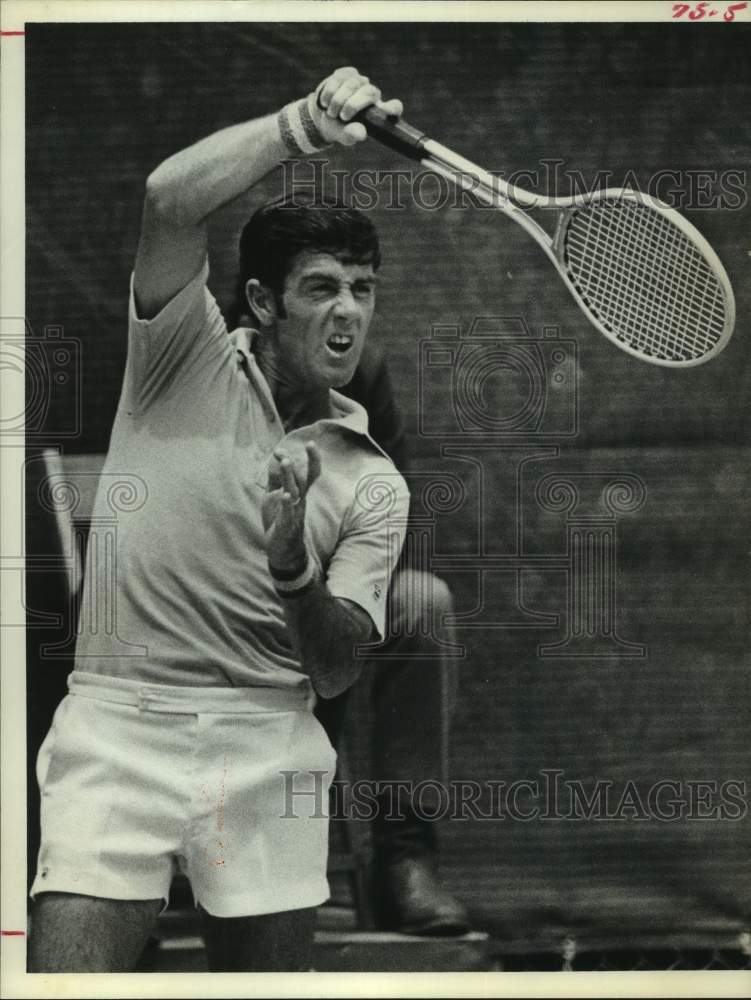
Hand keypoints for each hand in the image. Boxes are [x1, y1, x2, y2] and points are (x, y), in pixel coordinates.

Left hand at [262, 440, 321, 572]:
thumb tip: (276, 458)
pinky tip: (285, 495)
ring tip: (286, 461)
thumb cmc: (279, 520)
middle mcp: (300, 500)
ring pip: (294, 491)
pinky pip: (288, 512)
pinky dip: (287, 503)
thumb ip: (275, 478)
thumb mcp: (274, 496)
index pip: (309, 473)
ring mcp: (295, 512)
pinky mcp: (287, 524)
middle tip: (304, 446)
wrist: (282, 549)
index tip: (301, 444)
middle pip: (303, 479)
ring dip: (290, 476)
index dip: (309, 458)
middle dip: (300, 463)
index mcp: (298, 492)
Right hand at [308, 67, 402, 146]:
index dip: (392, 107)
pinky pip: (338, 79)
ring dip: (338, 101)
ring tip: (331, 113)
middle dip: (353, 105)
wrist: (323, 114)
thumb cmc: (339, 128)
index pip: (393, 107)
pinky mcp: (347, 73)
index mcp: (378, 112)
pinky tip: (326, 102)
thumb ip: (352, 135)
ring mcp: (361, 82)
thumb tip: (361, 133)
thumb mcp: (344, 136)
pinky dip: (329, 93)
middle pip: (369, 93)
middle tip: (342, 117)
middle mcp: (373, 94)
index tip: (388, 110)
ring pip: (352, 85)